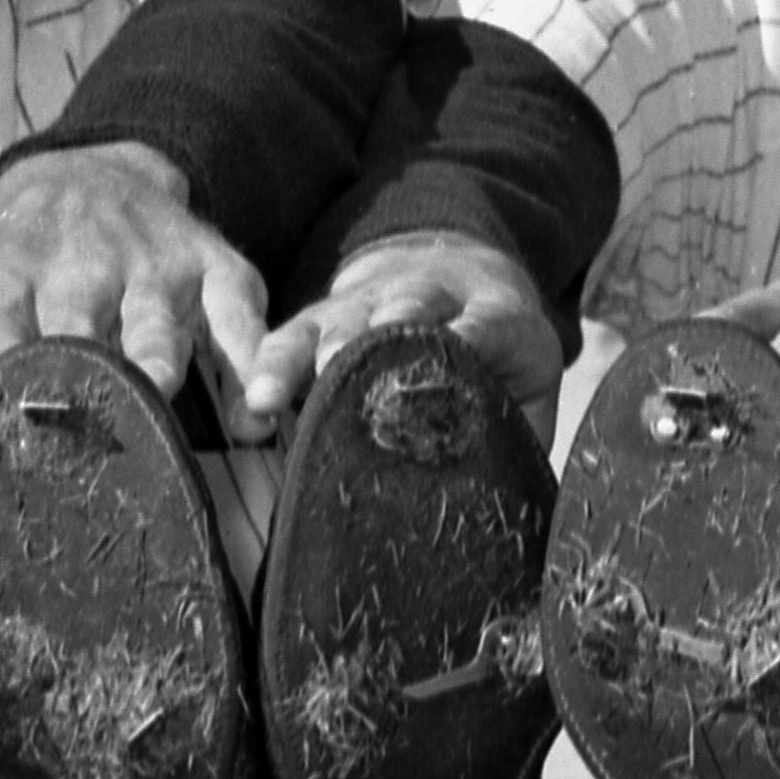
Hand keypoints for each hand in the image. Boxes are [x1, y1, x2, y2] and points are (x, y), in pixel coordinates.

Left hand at [0, 143, 260, 425]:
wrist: (86, 173)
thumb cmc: (25, 265)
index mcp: (9, 281)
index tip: (3, 437)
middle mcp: (79, 268)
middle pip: (76, 337)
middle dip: (81, 393)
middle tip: (84, 448)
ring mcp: (150, 265)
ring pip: (154, 331)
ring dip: (154, 374)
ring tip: (158, 423)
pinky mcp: (210, 264)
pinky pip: (238, 317)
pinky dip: (249, 365)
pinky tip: (251, 412)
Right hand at [234, 228, 564, 432]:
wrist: (467, 274)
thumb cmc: (503, 357)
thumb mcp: (532, 388)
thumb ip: (524, 434)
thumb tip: (511, 504)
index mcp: (497, 315)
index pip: (484, 326)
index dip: (466, 342)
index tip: (448, 364)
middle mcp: (431, 294)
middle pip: (402, 309)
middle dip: (372, 339)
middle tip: (340, 368)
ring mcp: (375, 297)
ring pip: (337, 319)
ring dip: (303, 356)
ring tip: (269, 395)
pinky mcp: (329, 310)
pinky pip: (293, 332)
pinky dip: (268, 365)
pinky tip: (247, 402)